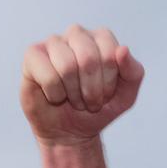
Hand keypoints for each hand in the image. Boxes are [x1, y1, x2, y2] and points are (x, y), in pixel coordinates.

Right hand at [20, 25, 143, 146]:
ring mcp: (54, 43)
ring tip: (73, 100)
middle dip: (91, 91)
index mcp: (101, 39)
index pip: (110, 54)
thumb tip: (122, 50)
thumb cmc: (98, 110)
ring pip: (67, 67)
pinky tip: (55, 97)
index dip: (108, 84)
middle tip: (89, 102)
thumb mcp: (125, 97)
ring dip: (73, 95)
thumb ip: (133, 73)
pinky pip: (48, 76)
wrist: (71, 132)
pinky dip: (55, 95)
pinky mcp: (33, 56)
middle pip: (88, 58)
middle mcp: (77, 34)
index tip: (105, 96)